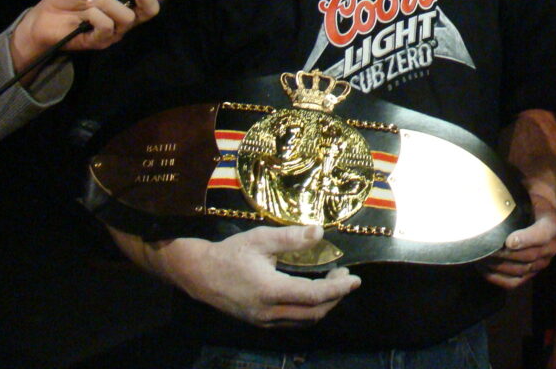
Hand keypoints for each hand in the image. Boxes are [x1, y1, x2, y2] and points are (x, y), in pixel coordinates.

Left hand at [10, 0, 190, 71]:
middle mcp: (126, 18)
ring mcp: (116, 31)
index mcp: (125, 1)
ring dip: (105, 4)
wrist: (43, 17)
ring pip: (127, 16)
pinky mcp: (102, 41)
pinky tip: (84, 16)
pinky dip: (95, 16)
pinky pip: (108, 26)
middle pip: (151, 10)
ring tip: (88, 5)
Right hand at [154, 225, 359, 326]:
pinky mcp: (259, 322)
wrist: (199, 273)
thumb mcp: (260, 239)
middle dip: (335, 296)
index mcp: (270, 291)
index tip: (355, 279)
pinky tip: (314, 294)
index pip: (314, 296)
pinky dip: (309, 311)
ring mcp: (263, 321)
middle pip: (313, 313)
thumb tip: (320, 232)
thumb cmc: (230, 253)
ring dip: (324, 305)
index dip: (338, 289)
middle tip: (345, 276)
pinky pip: (293, 323)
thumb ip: (291, 237)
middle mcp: (269, 312)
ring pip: (304, 321)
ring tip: (334, 283)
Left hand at [481, 193, 555, 288]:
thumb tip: (492, 209)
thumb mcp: (527, 199)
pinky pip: (515, 282)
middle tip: (486, 249)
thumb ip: (516, 206)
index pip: (542, 235)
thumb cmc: (529, 204)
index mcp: (553, 225)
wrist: (538, 214)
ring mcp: (543, 263)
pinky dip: (497, 278)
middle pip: (528, 256)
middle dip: (505, 254)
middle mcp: (552, 247)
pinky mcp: (532, 274)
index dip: (525, 239)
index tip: (508, 241)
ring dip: (499, 265)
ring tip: (481, 257)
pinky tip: (484, 268)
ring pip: (521, 270)